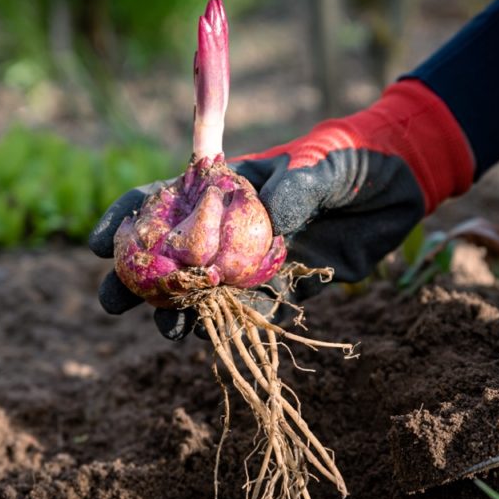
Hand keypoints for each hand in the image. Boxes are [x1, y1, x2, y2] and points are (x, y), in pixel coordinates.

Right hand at [89, 79, 474, 338]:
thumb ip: (297, 189)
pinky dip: (238, 326)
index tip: (99, 246)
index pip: (163, 199)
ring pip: (208, 291)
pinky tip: (217, 341)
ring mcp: (257, 259)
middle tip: (113, 303)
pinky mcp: (289, 285)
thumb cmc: (352, 157)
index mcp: (227, 186)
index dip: (126, 221)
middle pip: (173, 254)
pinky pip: (258, 311)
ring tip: (168, 332)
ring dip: (183, 312)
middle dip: (138, 279)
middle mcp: (232, 226)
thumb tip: (274, 224)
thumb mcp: (323, 164)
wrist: (400, 183)